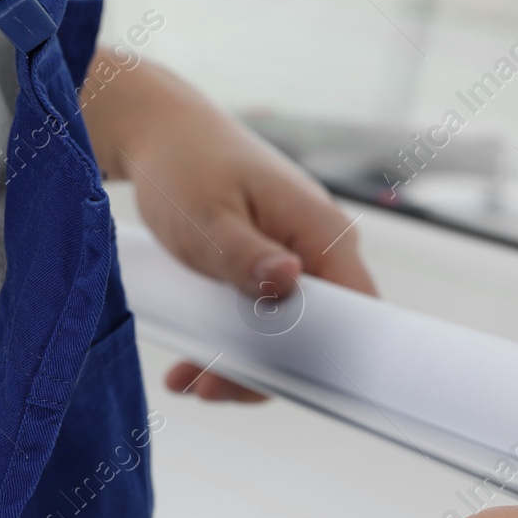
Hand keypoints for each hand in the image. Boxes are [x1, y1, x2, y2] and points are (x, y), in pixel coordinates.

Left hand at [81, 50, 377, 401]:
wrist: (160, 131)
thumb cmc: (184, 164)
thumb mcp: (207, 217)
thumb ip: (247, 256)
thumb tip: (290, 282)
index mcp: (323, 232)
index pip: (358, 310)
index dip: (332, 356)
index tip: (279, 383)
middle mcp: (321, 249)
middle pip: (320, 334)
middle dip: (266, 370)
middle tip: (207, 386)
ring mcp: (298, 261)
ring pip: (288, 334)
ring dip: (240, 364)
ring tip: (187, 379)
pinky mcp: (272, 269)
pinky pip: (265, 319)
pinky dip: (230, 344)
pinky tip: (190, 362)